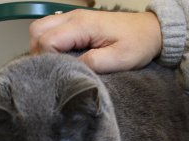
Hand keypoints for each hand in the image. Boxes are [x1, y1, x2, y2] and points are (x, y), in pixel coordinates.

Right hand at [29, 9, 161, 72]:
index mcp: (81, 25)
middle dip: (38, 53)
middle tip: (52, 71)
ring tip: (56, 65)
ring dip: (42, 47)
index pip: (47, 41)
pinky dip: (49, 43)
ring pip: (41, 29)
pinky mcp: (77, 23)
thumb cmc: (138, 43)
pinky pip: (52, 29)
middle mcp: (73, 17)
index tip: (59, 74)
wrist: (151, 30)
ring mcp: (73, 18)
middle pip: (37, 31)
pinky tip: (61, 58)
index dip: (47, 60)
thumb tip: (71, 71)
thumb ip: (93, 64)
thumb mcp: (119, 59)